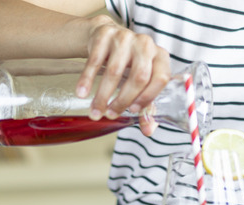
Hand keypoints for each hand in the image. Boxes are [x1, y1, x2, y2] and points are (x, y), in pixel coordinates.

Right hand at [77, 16, 169, 134]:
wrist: (110, 37)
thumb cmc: (130, 65)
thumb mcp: (142, 82)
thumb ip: (147, 106)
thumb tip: (148, 131)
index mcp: (161, 57)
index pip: (161, 78)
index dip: (148, 97)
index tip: (133, 111)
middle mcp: (146, 45)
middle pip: (138, 76)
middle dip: (123, 100)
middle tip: (111, 114)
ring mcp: (126, 37)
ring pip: (115, 70)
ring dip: (103, 95)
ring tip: (96, 111)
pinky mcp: (105, 34)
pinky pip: (95, 60)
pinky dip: (87, 79)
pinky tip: (82, 93)